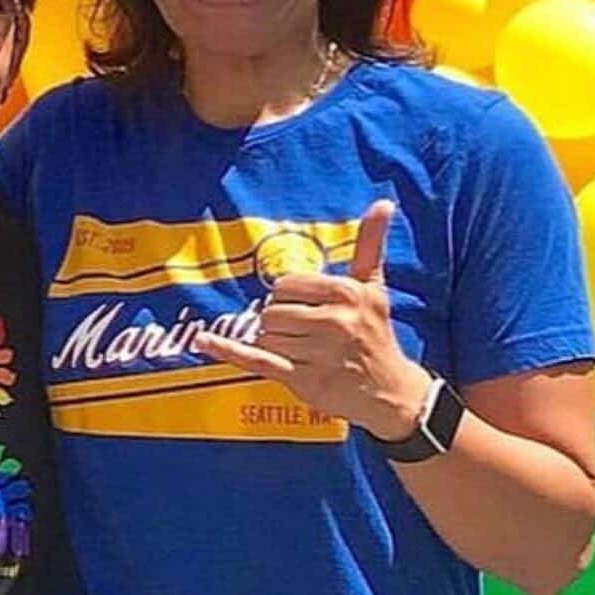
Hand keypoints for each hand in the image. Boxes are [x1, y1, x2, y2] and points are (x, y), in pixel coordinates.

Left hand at [193, 200, 431, 440]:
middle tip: (307, 335)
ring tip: (304, 352)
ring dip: (275, 344)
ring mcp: (318, 352)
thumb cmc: (375, 334)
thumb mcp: (374, 287)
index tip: (308, 310)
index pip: (285, 285)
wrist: (390, 393)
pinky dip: (228, 350)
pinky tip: (204, 340)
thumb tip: (382, 202)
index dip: (290, 298)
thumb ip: (371, 244)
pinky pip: (255, 359)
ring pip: (264, 335)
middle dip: (281, 322)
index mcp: (346, 292)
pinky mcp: (303, 380)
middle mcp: (334, 321)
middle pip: (272, 311)